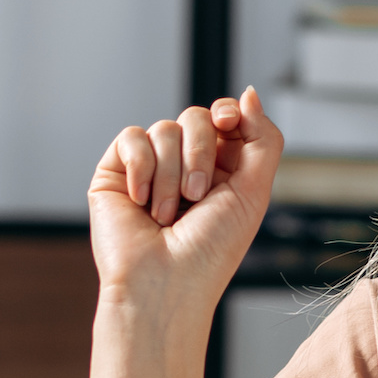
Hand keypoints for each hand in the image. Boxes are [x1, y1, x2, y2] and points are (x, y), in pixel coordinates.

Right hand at [88, 89, 282, 323]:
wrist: (164, 285)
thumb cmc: (210, 251)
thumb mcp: (254, 192)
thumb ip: (262, 139)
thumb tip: (250, 92)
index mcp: (220, 171)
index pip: (223, 119)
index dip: (227, 113)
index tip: (228, 123)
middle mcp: (184, 167)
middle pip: (195, 117)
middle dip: (200, 153)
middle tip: (197, 196)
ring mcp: (149, 170)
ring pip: (164, 129)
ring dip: (171, 175)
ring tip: (166, 215)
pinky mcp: (115, 173)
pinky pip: (131, 138)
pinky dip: (141, 169)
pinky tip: (140, 202)